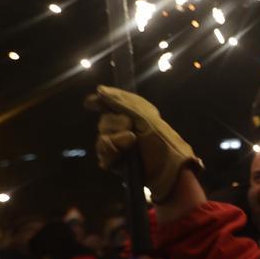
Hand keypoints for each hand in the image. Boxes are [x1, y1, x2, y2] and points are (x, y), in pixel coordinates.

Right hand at [84, 86, 202, 202]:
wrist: (168, 168)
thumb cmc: (161, 140)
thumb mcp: (144, 116)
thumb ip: (121, 102)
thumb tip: (100, 89)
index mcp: (132, 114)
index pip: (109, 105)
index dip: (99, 102)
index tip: (91, 104)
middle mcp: (123, 128)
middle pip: (103, 121)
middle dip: (115, 123)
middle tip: (131, 127)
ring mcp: (118, 145)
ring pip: (101, 137)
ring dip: (115, 139)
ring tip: (131, 143)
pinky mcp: (115, 161)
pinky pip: (103, 153)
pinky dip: (112, 152)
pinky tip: (122, 155)